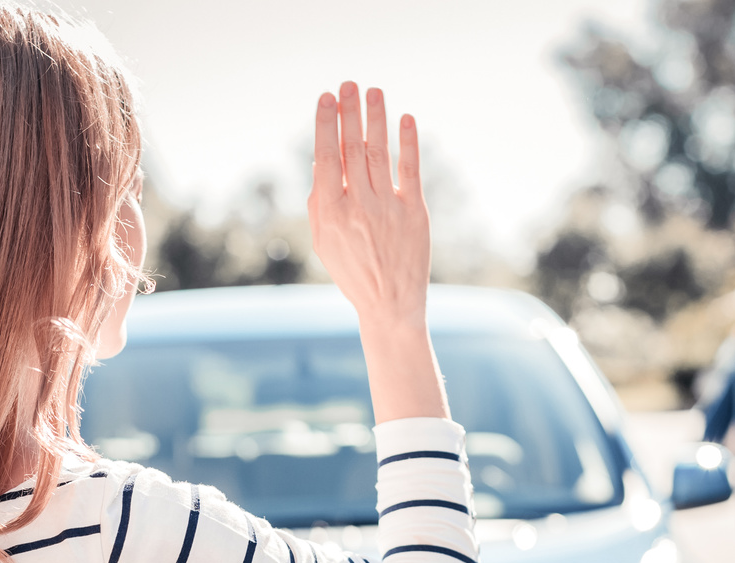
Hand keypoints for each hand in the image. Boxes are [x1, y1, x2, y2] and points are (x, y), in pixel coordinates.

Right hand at [308, 83, 429, 324]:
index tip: (326, 99)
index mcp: (331, 214)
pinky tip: (406, 119)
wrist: (390, 305)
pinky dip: (409, 143)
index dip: (326, 125)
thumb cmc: (353, 272)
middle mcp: (359, 207)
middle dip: (349, 113)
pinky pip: (411, 170)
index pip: (326, 159)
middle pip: (352, 149)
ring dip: (376, 119)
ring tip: (373, 92)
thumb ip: (319, 203)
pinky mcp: (415, 212)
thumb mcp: (324, 242)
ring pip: (380, 153)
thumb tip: (320, 162)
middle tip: (347, 85)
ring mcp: (388, 208)